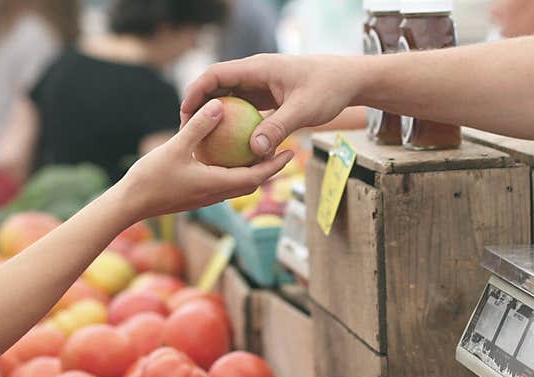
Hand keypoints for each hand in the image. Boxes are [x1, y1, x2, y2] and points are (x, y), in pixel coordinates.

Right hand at [118, 98, 293, 219]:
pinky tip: (226, 154)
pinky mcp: (196, 195)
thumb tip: (219, 105)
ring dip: (251, 170)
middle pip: (252, 182)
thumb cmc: (151, 178)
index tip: (291, 152)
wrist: (130, 204)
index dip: (275, 165)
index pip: (256, 177)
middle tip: (283, 149)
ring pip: (237, 183)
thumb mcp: (176, 147)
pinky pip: (222, 181)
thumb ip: (199, 127)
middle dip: (269, 168)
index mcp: (217, 185)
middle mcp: (216, 194)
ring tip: (259, 150)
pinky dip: (232, 170)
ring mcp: (206, 196)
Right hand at [181, 54, 358, 158]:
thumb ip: (278, 128)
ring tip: (203, 141)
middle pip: (217, 87)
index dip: (196, 92)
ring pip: (230, 99)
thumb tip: (254, 150)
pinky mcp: (269, 98)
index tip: (185, 113)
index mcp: (258, 68)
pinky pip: (245, 110)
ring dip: (217, 117)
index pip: (216, 74)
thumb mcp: (303, 110)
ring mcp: (262, 86)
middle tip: (187, 132)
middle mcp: (256, 74)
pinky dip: (235, 125)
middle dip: (200, 107)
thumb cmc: (329, 89)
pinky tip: (231, 147)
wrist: (349, 80)